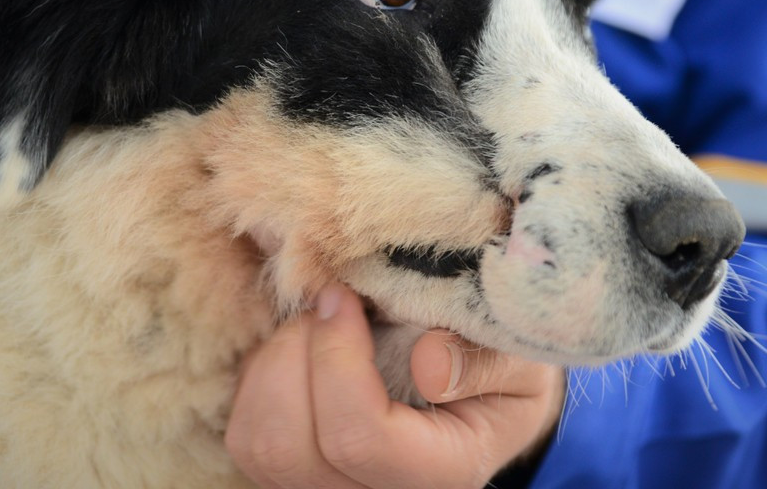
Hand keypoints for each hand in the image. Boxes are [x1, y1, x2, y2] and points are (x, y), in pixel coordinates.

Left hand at [226, 284, 564, 487]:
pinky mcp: (292, 474)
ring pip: (258, 444)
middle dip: (296, 355)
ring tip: (313, 323)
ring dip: (272, 363)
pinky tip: (300, 347)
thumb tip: (428, 363)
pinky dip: (258, 378)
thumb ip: (486, 361)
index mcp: (441, 472)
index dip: (337, 359)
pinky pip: (245, 434)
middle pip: (291, 448)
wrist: (483, 395)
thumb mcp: (521, 358)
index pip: (360, 438)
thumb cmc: (502, 369)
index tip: (341, 295)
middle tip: (327, 300)